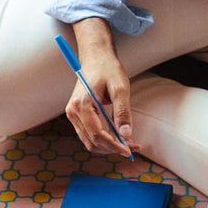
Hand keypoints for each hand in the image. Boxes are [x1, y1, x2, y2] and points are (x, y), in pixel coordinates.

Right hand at [66, 18, 138, 156]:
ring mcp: (72, 114)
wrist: (96, 57)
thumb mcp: (120, 88)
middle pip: (93, 141)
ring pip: (90, 141)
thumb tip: (126, 135)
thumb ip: (123, 112)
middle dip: (113, 148)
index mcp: (82, 104)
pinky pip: (88, 135)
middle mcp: (73, 111)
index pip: (97, 134)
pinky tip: (118, 138)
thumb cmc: (108, 69)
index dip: (114, 145)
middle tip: (134, 148)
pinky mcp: (76, 115)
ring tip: (129, 144)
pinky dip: (103, 140)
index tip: (130, 150)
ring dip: (108, 147)